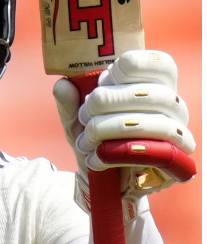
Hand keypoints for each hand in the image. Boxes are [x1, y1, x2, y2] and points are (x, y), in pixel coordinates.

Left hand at [53, 50, 195, 213]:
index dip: (128, 67)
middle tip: (84, 115)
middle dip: (108, 101)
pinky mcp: (175, 161)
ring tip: (85, 139)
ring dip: (109, 129)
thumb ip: (70, 102)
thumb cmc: (95, 139)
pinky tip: (95, 158)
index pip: (160, 64)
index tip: (101, 80)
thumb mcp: (76, 120)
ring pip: (153, 123)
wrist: (103, 180)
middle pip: (152, 93)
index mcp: (156, 86)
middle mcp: (175, 107)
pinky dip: (116, 154)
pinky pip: (151, 154)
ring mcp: (179, 133)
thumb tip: (63, 85)